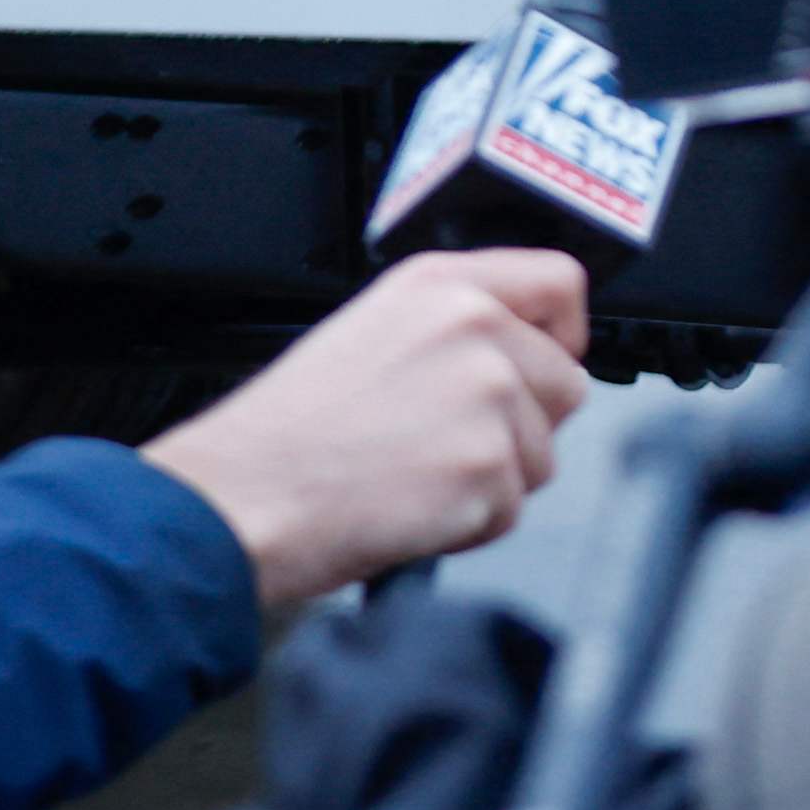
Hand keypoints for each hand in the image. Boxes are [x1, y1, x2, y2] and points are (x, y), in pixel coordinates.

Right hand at [143, 250, 587, 610]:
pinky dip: (468, 525)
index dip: (563, 333)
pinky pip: (511, 510)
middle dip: (520, 429)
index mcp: (442, 285)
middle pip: (566, 385)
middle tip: (440, 446)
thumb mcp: (370, 333)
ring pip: (542, 456)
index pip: (561, 283)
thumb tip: (522, 355)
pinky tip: (408, 509)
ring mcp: (487, 396)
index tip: (546, 361)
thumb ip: (454, 329)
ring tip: (411, 476)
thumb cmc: (288, 432)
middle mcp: (474, 327)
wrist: (243, 497)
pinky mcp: (488, 466)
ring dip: (491, 482)